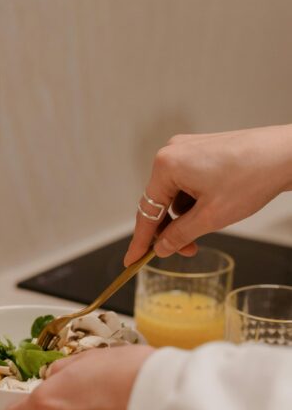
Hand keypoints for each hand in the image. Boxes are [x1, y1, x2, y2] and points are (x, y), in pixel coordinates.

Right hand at [124, 125, 291, 265]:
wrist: (285, 155)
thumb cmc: (251, 178)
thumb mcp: (211, 217)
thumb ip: (180, 235)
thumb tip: (161, 248)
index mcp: (166, 165)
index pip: (146, 211)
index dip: (140, 241)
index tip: (132, 260)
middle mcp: (171, 152)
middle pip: (160, 202)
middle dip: (172, 229)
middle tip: (187, 251)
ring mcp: (186, 149)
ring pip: (175, 194)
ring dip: (186, 215)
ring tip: (210, 224)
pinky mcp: (201, 150)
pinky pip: (187, 182)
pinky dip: (195, 200)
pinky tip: (214, 206)